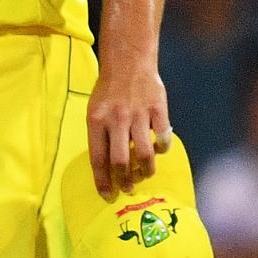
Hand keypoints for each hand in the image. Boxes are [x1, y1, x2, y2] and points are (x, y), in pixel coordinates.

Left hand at [86, 53, 170, 197]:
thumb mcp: (95, 111)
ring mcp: (138, 115)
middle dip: (125, 180)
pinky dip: (162, 149)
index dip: (103, 180)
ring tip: (144, 174)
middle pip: (121, 161)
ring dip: (146, 170)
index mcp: (96, 121)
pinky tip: (158, 150)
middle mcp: (117, 120)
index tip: (107, 195)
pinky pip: (163, 137)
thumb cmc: (108, 91)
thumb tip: (108, 168)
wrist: (128, 62)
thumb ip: (101, 136)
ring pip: (145, 153)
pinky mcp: (158, 109)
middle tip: (128, 188)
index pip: (98, 159)